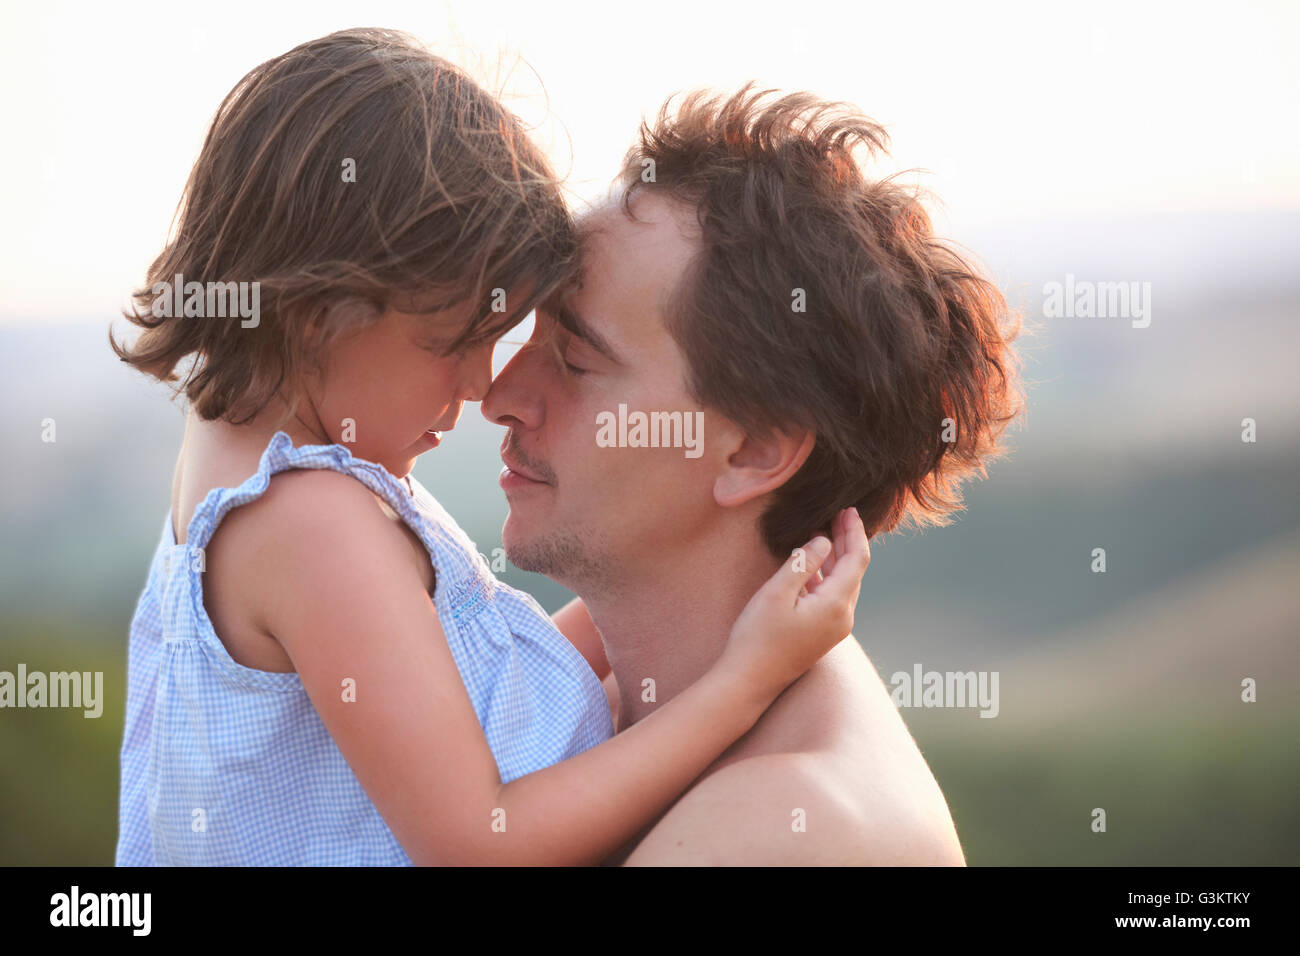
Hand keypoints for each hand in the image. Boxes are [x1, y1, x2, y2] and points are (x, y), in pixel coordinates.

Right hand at [718, 507, 870, 700]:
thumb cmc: (758, 636)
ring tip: (825, 533)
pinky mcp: (822, 635)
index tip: (848, 509)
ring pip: (844, 584)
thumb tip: (824, 540)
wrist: (749, 681)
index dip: (854, 531)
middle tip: (838, 514)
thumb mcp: (777, 592)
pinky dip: (826, 576)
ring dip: (836, 558)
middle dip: (848, 541)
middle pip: (854, 571)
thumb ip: (803, 563)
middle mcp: (843, 618)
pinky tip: (811, 565)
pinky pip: (833, 598)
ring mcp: (834, 629)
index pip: (857, 559)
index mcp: (836, 605)